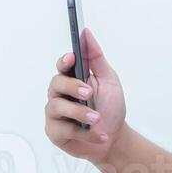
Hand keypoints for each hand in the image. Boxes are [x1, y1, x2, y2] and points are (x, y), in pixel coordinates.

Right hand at [45, 25, 126, 162]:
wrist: (115, 138)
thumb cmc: (110, 107)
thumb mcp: (109, 80)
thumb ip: (96, 58)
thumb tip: (86, 34)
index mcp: (72, 79)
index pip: (62, 66)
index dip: (64, 61)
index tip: (71, 58)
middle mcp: (60, 95)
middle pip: (56, 83)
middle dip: (72, 87)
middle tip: (88, 93)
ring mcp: (55, 114)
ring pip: (57, 107)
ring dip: (79, 112)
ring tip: (96, 118)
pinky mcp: (55, 132)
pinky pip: (64, 130)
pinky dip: (84, 133)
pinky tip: (99, 135)